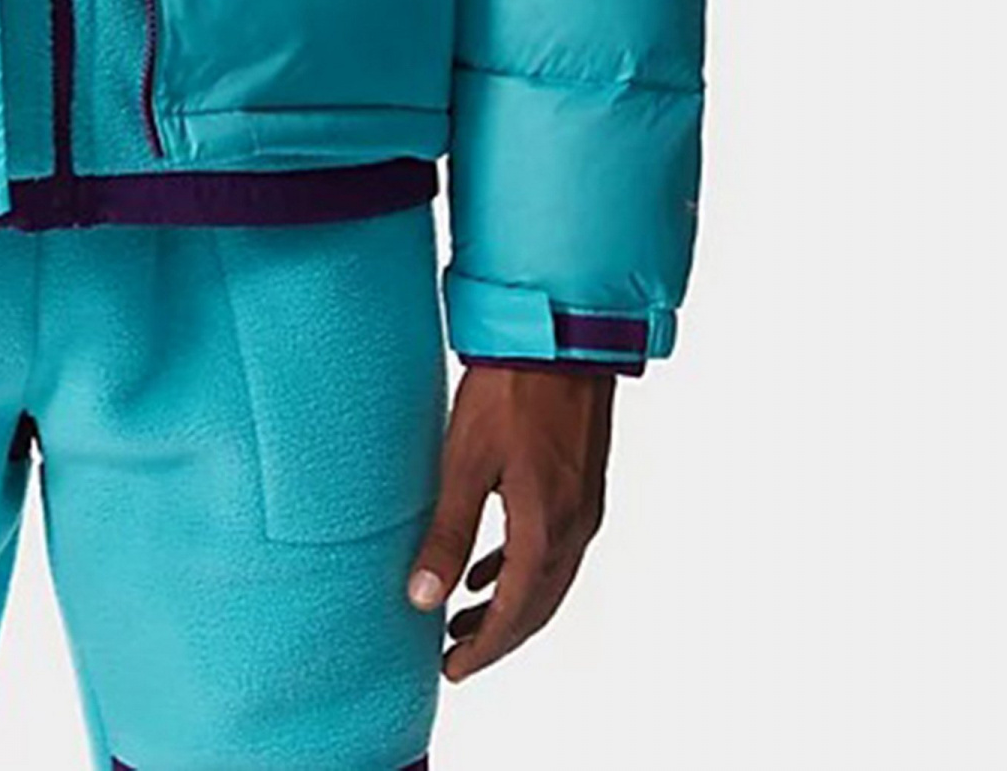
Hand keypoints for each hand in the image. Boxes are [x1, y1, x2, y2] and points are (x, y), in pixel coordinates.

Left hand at [405, 362, 613, 679]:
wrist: (561, 337)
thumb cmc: (511, 390)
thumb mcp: (467, 461)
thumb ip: (448, 532)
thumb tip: (422, 597)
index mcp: (546, 530)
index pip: (514, 614)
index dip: (482, 648)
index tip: (451, 669)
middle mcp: (574, 528)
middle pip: (537, 607)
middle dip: (497, 636)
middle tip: (455, 656)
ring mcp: (584, 507)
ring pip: (548, 580)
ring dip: (510, 605)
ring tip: (466, 617)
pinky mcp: (582, 484)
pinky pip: (556, 548)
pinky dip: (523, 568)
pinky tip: (494, 564)